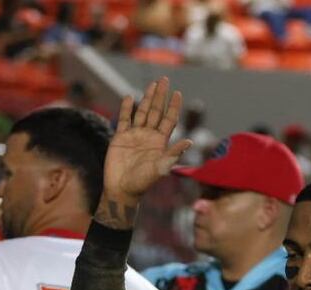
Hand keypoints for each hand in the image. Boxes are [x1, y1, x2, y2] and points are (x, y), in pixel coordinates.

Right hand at [98, 77, 189, 225]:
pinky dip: (127, 109)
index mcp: (160, 142)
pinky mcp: (120, 137)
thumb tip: (190, 141)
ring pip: (142, 113)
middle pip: (156, 112)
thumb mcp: (160, 168)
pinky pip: (124, 120)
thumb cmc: (143, 182)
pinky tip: (130, 97)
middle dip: (161, 96)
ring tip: (152, 84)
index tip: (177, 93)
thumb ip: (173, 153)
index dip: (173, 107)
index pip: (169, 120)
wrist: (122, 189)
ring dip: (147, 98)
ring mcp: (134, 135)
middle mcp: (148, 136)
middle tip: (164, 79)